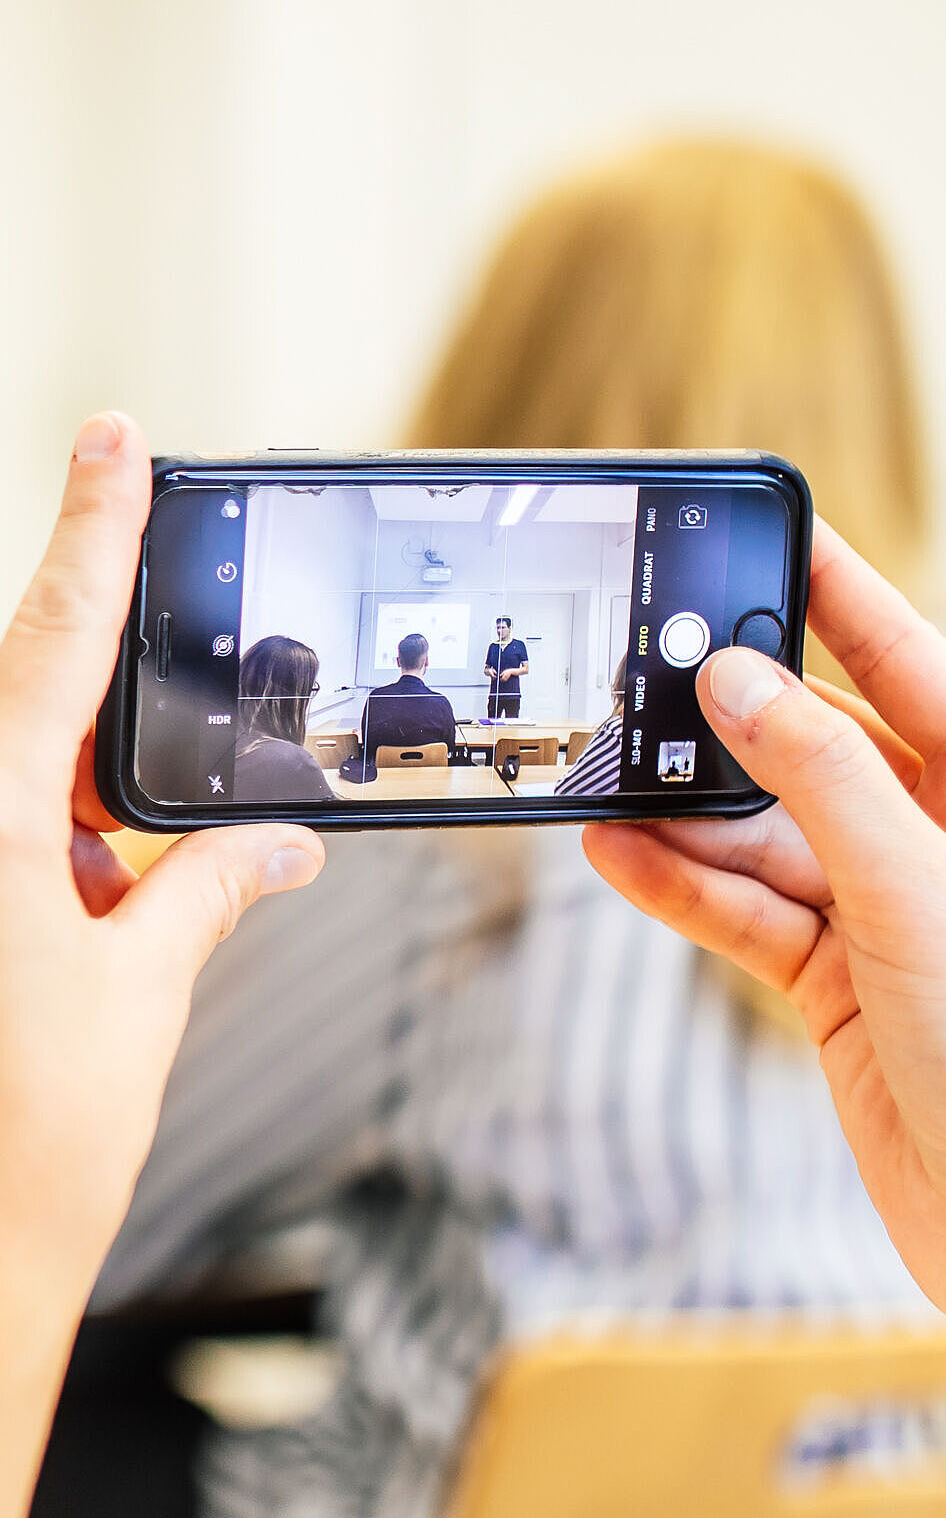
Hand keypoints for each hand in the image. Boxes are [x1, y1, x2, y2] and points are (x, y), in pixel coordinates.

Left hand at [0, 411, 325, 1517]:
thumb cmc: (34, 1155)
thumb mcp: (143, 1002)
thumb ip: (208, 894)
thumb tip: (273, 848)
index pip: (50, 629)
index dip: (92, 525)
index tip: (111, 436)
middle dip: (46, 695)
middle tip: (126, 804)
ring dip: (0, 776)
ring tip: (79, 903)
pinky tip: (14, 945)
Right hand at [585, 523, 945, 1307]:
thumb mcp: (917, 898)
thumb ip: (826, 784)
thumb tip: (737, 679)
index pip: (918, 671)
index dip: (847, 601)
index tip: (774, 533)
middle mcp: (941, 848)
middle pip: (825, 749)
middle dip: (733, 716)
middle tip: (646, 664)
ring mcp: (891, 917)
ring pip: (770, 834)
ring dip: (686, 814)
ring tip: (606, 776)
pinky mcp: (839, 984)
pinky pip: (744, 911)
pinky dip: (678, 887)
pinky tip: (615, 854)